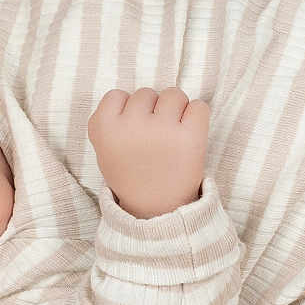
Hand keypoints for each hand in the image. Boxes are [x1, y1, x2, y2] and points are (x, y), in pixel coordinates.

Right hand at [88, 87, 210, 218]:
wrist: (157, 211)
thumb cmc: (132, 175)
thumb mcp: (105, 150)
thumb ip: (110, 121)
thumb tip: (132, 95)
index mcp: (104, 128)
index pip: (116, 96)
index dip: (127, 111)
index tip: (131, 132)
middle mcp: (132, 126)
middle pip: (146, 93)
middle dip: (152, 110)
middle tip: (153, 138)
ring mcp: (162, 130)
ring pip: (173, 94)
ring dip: (176, 110)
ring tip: (172, 135)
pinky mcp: (191, 137)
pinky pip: (199, 106)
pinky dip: (197, 117)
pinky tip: (189, 135)